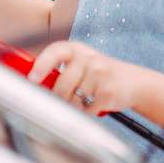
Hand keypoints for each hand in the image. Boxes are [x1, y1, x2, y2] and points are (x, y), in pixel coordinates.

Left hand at [28, 41, 142, 114]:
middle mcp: (89, 58)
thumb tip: (34, 86)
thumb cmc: (98, 73)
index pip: (55, 52)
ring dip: (74, 106)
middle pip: (62, 84)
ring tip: (83, 99)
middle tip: (61, 100)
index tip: (33, 79)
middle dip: (58, 97)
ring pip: (74, 100)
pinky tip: (93, 104)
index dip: (42, 65)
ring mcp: (100, 74)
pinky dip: (87, 112)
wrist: (131, 81)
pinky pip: (87, 110)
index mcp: (76, 49)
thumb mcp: (79, 64)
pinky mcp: (108, 92)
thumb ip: (58, 71)